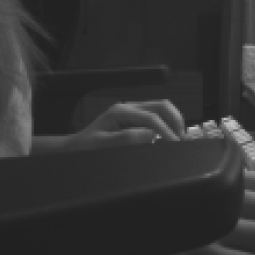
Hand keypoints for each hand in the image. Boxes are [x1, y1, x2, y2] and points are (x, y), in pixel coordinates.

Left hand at [61, 100, 184, 151]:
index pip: (152, 117)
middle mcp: (128, 107)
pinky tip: (167, 136)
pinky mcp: (133, 118)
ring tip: (177, 137)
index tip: (175, 144)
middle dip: (175, 120)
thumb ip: (127, 138)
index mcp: (121, 111)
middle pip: (162, 105)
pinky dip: (166, 124)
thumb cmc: (85, 148)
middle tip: (181, 139)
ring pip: (161, 108)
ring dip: (172, 121)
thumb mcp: (103, 145)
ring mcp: (131, 111)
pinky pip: (155, 116)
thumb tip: (151, 135)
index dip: (166, 130)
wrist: (73, 148)